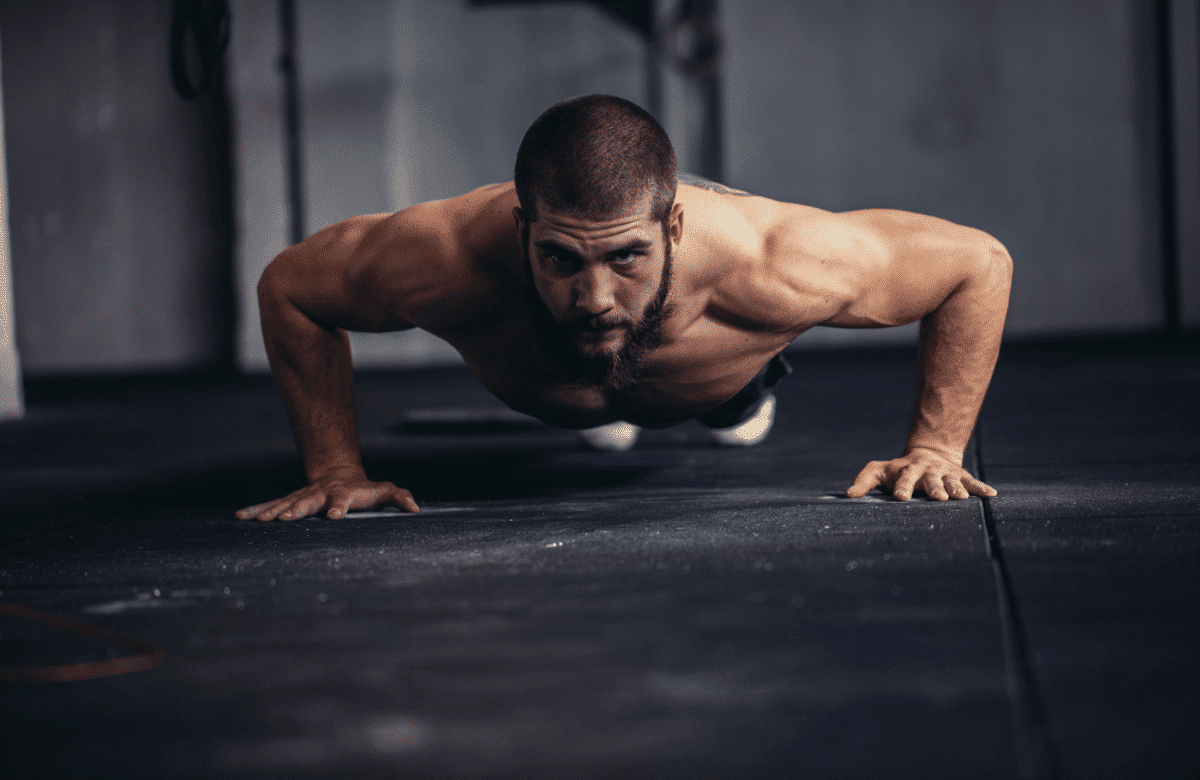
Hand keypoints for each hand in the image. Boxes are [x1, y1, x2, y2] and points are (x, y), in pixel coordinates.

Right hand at [236, 470, 419, 520]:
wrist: (339, 475)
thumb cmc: (365, 489)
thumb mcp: (385, 490)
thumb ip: (400, 497)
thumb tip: (416, 508)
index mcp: (343, 495)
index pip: (342, 502)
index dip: (339, 508)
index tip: (334, 517)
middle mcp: (319, 495)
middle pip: (307, 503)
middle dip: (296, 510)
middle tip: (284, 520)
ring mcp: (302, 497)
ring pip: (284, 503)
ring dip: (270, 512)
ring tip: (254, 521)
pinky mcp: (290, 501)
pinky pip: (271, 505)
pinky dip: (256, 510)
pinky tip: (240, 517)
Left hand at [845, 448, 996, 501]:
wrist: (928, 454)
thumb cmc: (898, 470)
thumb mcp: (879, 471)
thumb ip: (864, 481)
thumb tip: (847, 495)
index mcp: (906, 471)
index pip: (903, 480)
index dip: (902, 487)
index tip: (900, 497)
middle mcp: (927, 472)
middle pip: (930, 481)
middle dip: (933, 489)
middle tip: (936, 498)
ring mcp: (945, 474)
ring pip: (951, 482)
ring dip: (956, 489)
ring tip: (961, 498)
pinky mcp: (960, 477)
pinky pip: (972, 482)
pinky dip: (981, 488)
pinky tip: (991, 495)